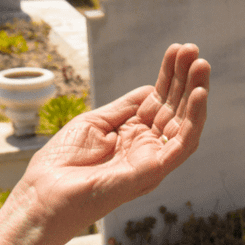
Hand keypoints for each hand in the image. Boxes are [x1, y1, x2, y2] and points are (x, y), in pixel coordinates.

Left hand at [12, 43, 209, 236]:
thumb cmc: (62, 164)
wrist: (44, 195)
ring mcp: (153, 159)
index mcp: (133, 134)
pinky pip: (183, 144)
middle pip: (174, 107)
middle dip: (184, 78)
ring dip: (196, 93)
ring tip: (201, 64)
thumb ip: (125, 108)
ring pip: (185, 123)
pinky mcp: (155, 171)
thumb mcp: (95, 123)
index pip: (159, 99)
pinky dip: (194, 119)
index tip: (177, 50)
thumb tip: (151, 88)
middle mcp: (148, 147)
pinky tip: (198, 93)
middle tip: (194, 49)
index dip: (168, 75)